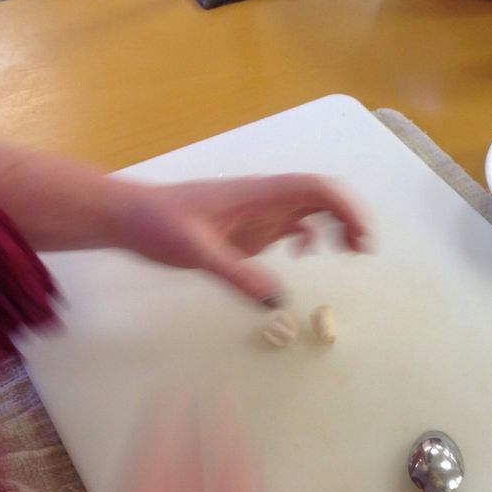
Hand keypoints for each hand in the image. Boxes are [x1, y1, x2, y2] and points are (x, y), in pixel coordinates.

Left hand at [115, 174, 368, 305]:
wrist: (129, 217)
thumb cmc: (160, 225)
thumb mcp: (196, 252)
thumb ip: (236, 275)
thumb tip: (276, 301)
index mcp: (259, 194)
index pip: (316, 189)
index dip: (345, 208)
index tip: (359, 238)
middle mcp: (265, 198)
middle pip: (321, 196)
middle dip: (348, 217)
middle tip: (361, 250)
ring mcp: (258, 211)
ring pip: (310, 209)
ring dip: (334, 225)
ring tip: (347, 252)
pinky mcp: (249, 225)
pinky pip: (290, 224)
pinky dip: (309, 237)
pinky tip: (304, 257)